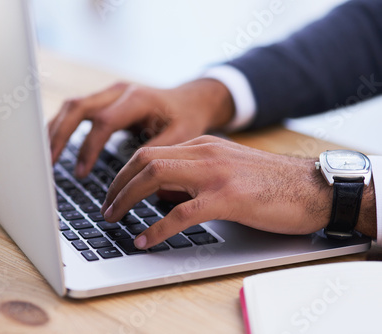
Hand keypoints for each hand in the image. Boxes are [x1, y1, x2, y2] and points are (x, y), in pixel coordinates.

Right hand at [49, 79, 234, 177]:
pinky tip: (53, 145)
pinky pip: (77, 110)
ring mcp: (110, 92)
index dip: (89, 147)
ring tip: (45, 157)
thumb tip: (130, 177)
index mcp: (138, 99)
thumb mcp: (181, 136)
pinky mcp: (105, 99)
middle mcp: (120, 91)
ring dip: (55, 130)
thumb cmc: (186, 119)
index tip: (81, 173)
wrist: (189, 100)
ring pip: (73, 106)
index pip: (104, 121)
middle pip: (79, 107)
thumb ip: (156, 153)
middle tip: (48, 164)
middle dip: (59, 135)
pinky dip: (62, 126)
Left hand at [101, 135, 336, 248]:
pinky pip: (181, 212)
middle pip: (144, 160)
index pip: (149, 152)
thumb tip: (161, 194)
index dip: (123, 173)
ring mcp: (215, 173)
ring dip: (127, 200)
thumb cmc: (270, 183)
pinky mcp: (228, 197)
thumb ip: (192, 176)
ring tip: (114, 219)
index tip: (113, 192)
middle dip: (117, 185)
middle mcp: (204, 153)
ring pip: (155, 178)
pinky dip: (157, 228)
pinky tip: (145, 240)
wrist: (313, 186)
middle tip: (106, 208)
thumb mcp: (225, 170)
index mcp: (202, 146)